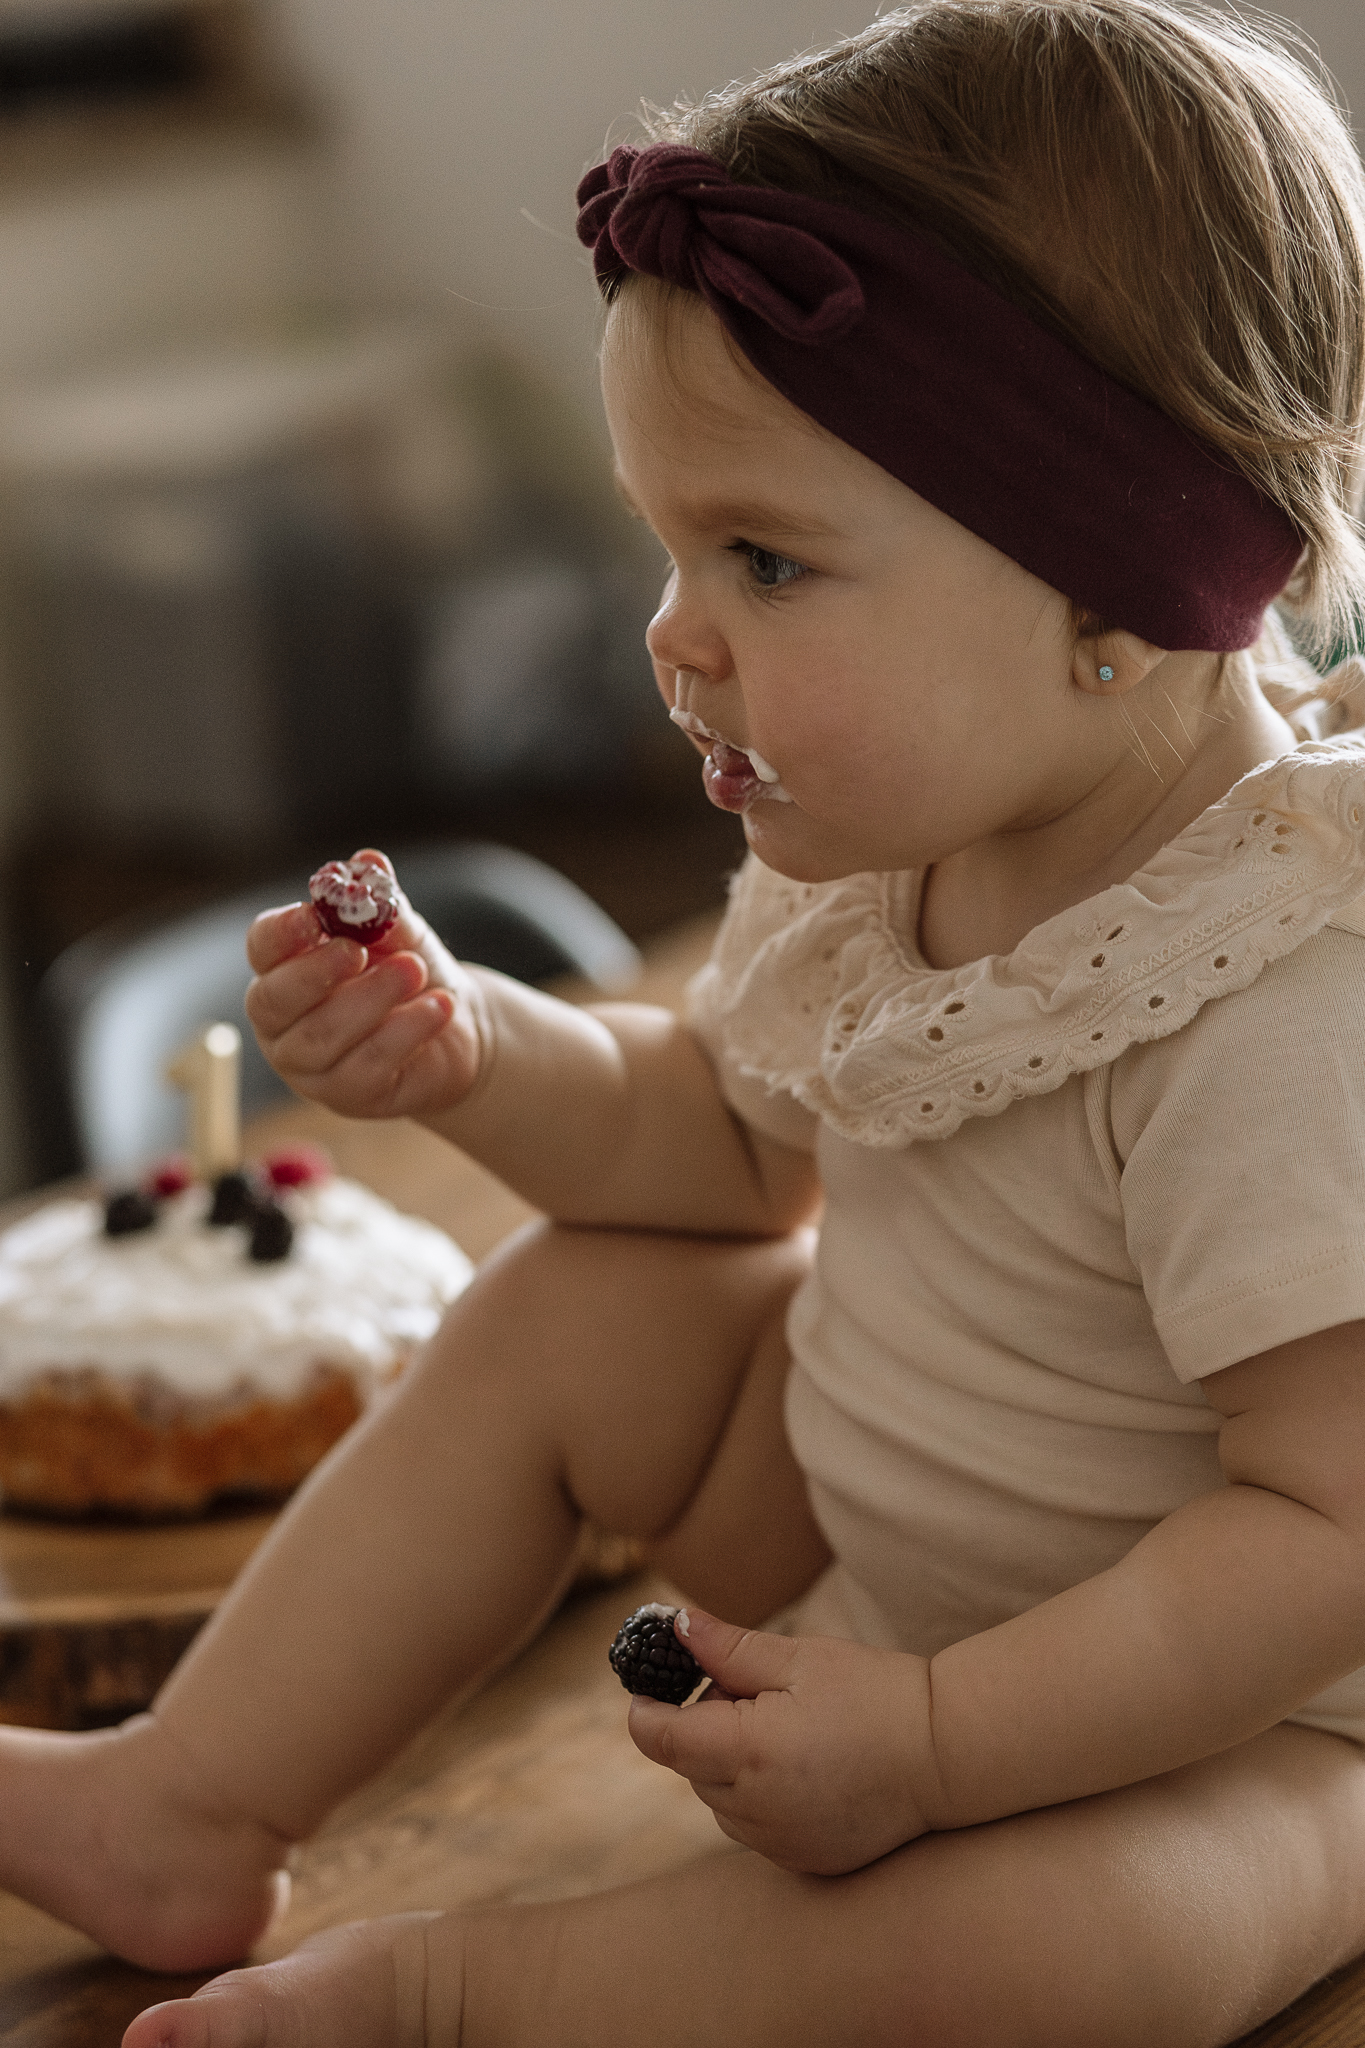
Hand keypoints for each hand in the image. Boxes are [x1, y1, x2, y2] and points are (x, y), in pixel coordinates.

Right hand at [245, 851, 489, 1121]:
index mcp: (283, 969)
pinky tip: (438, 1008)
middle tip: (360, 949)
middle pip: (276, 1000)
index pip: (262, 949)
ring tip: (416, 971)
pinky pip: (367, 1066)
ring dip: (371, 999)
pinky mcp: (349, 1096)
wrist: (454, 1021)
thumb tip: (368, 861)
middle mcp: (283, 1022)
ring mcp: (310, 1066)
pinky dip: (404, 1032)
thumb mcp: (400, 930)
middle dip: (318, 971)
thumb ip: (380, 900)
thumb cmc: (409, 969)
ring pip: (322, 1036)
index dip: (281, 933)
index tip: (313, 915)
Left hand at [627, 1608, 937, 1874]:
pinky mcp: (804, 1863)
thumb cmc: (876, 1693)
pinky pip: (754, 1828)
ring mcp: (780, 1844)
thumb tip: (674, 1627)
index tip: (647, 1685)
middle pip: (691, 1766)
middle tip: (755, 1691)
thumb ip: (729, 1649)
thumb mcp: (800, 1658)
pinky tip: (806, 1767)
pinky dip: (760, 1798)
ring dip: (730, 1766)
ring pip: (720, 1800)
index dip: (646, 1709)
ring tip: (789, 1730)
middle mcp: (756, 1810)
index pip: (661, 1738)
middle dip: (704, 1727)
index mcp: (749, 1751)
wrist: (949, 1754)